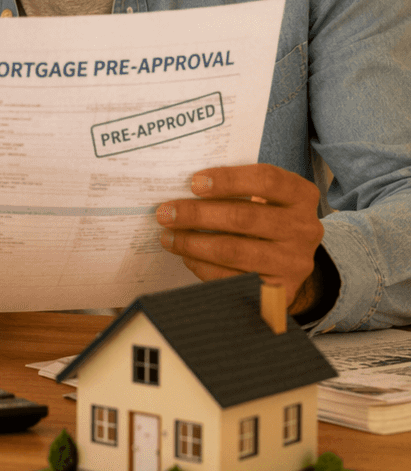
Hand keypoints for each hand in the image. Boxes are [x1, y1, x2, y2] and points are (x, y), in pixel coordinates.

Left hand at [156, 165, 323, 311]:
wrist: (290, 262)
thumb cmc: (265, 219)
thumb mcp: (263, 198)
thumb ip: (234, 190)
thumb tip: (183, 191)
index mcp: (301, 195)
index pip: (266, 180)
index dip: (228, 179)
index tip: (193, 182)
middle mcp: (304, 228)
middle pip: (244, 217)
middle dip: (197, 214)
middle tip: (165, 213)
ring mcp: (295, 262)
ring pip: (235, 250)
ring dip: (193, 243)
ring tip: (168, 237)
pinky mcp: (280, 290)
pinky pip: (232, 278)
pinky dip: (203, 266)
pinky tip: (186, 257)